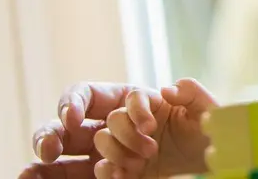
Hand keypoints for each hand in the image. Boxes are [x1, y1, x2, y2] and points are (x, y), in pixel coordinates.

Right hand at [20, 79, 214, 178]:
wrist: (209, 155)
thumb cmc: (204, 126)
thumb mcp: (206, 107)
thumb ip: (193, 93)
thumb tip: (171, 88)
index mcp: (123, 100)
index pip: (85, 94)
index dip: (71, 103)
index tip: (72, 118)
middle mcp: (106, 126)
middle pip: (62, 128)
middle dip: (48, 136)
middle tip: (49, 151)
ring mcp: (104, 154)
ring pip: (65, 159)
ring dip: (63, 166)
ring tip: (67, 175)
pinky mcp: (111, 175)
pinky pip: (86, 178)